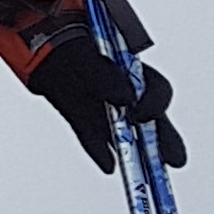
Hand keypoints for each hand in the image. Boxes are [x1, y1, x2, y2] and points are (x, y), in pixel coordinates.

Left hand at [28, 46, 185, 173]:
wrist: (39, 42)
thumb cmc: (70, 43)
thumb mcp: (87, 56)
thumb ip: (105, 76)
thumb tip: (125, 98)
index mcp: (132, 72)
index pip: (157, 90)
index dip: (155, 104)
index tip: (142, 115)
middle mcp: (122, 92)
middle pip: (150, 119)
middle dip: (164, 140)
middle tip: (175, 159)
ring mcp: (103, 106)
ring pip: (125, 132)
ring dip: (135, 151)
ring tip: (143, 171)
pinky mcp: (81, 117)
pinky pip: (93, 138)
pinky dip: (99, 152)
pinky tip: (108, 165)